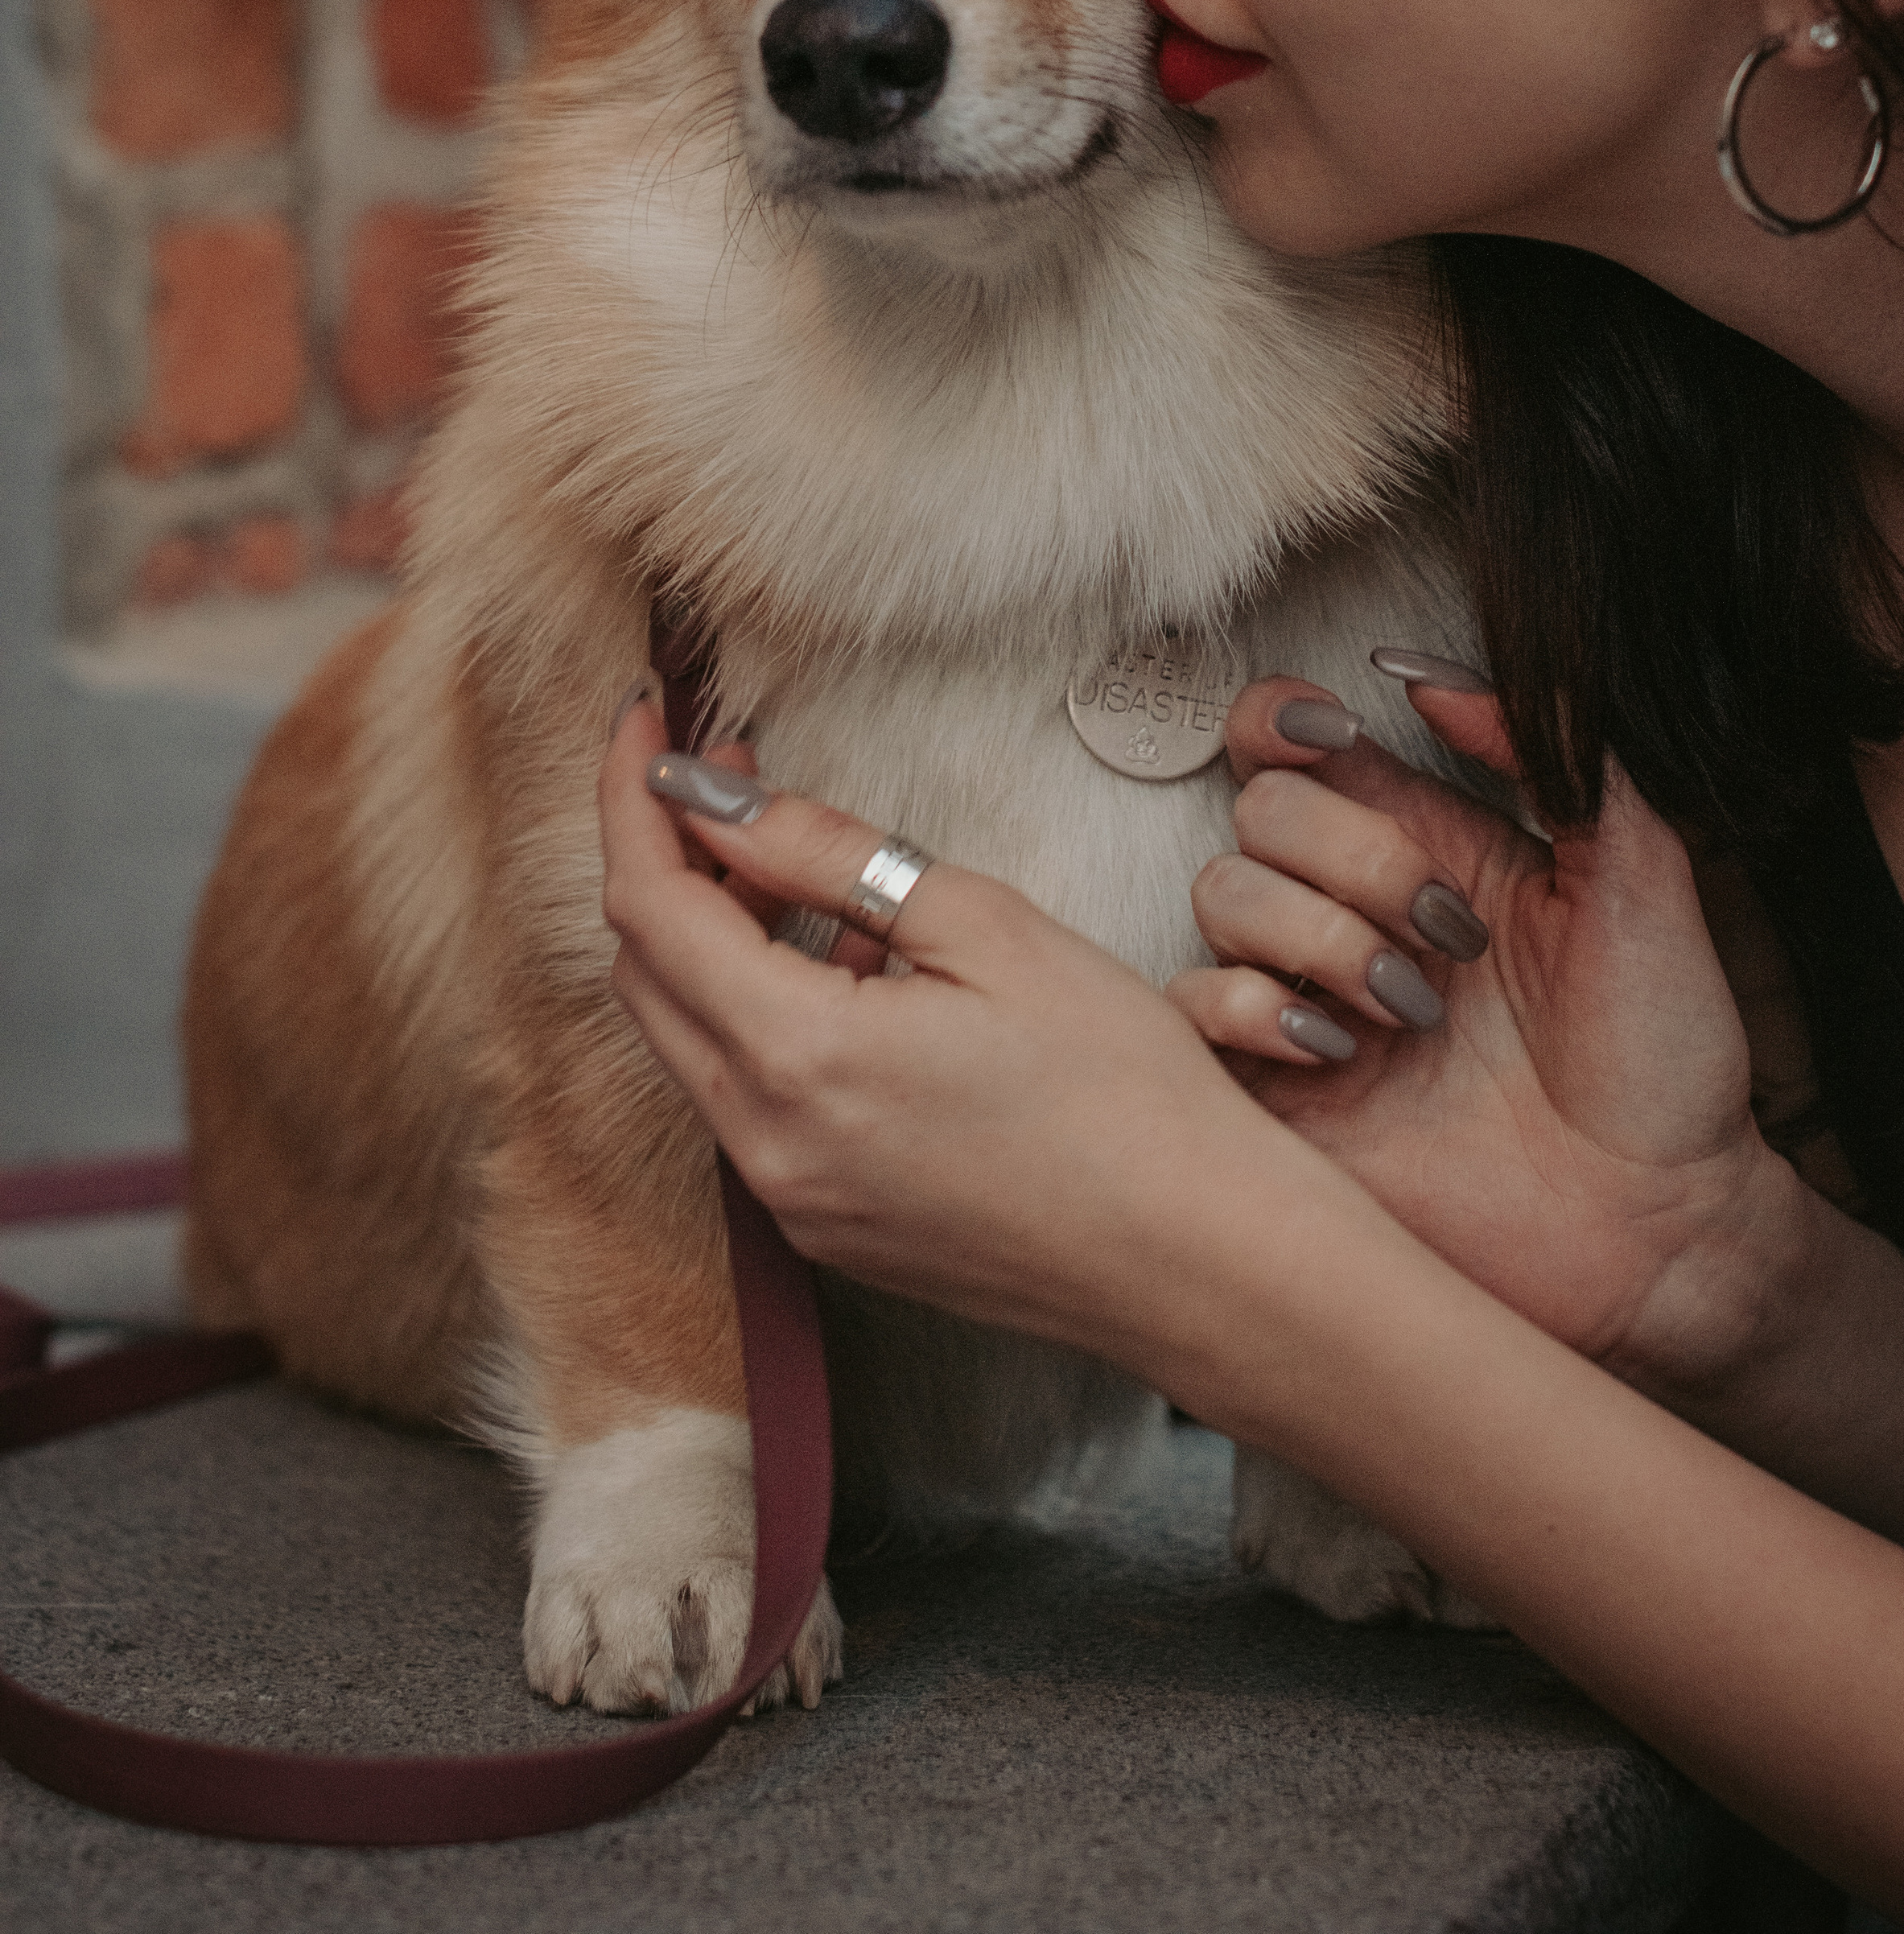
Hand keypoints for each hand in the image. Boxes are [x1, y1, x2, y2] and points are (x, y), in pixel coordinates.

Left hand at [597, 698, 1303, 1365]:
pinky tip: (846, 972)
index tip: (645, 716)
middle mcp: (765, 1145)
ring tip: (798, 868)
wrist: (1199, 1260)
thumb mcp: (984, 926)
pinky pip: (747, 1103)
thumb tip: (714, 798)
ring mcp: (791, 1200)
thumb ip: (827, 854)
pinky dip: (759, 1017)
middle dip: (665, 859)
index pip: (648, 904)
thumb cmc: (1123, 1090)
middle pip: (645, 975)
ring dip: (711, 939)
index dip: (632, 795)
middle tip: (729, 774)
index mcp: (797, 1058)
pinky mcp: (828, 1229)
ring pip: (688, 1040)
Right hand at [1168, 677, 1803, 1393]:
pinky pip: (1191, 1006)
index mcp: (1425, 843)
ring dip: (1322, 940)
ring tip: (1415, 1014)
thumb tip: (1428, 675)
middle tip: (1451, 941)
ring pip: (1222, 894)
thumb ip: (1557, 750)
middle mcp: (1351, 910)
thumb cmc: (1665, 1057)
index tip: (1338, 737)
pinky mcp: (1276, 1094)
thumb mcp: (1641, 872)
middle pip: (1263, 808)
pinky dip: (1253, 1009)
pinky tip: (1338, 1053)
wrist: (1657, 1226)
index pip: (1295, 738)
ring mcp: (1307, 1000)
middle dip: (1358, 859)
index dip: (1288, 717)